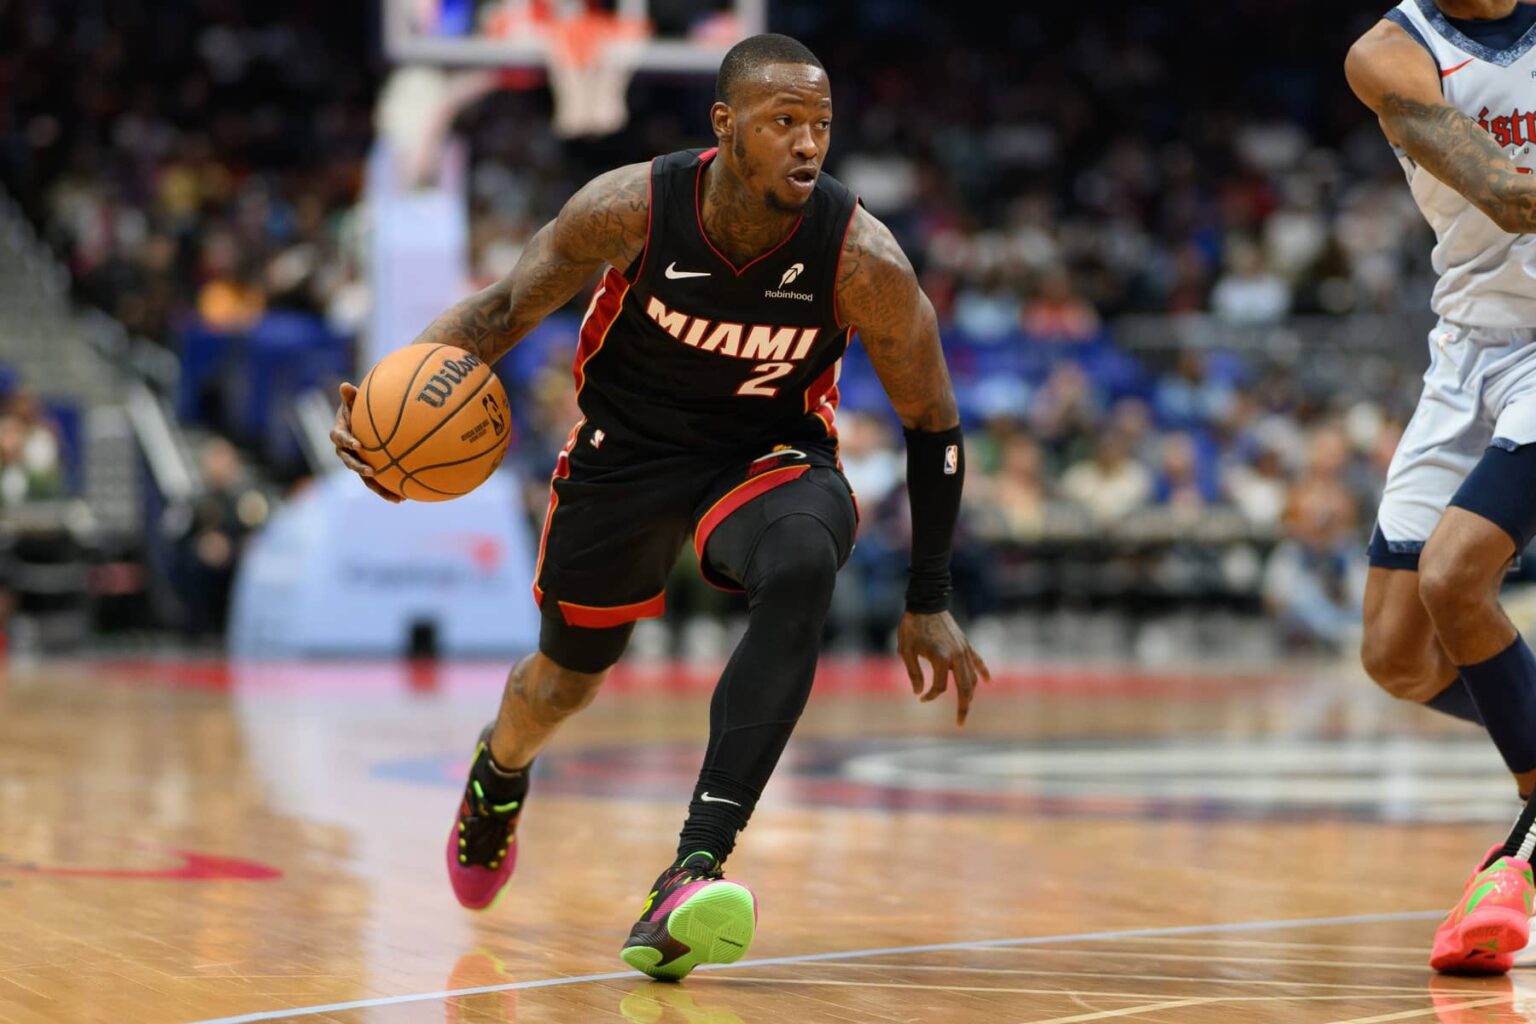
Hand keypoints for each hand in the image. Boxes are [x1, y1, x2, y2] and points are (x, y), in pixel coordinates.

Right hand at [330, 382, 401, 503]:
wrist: (359, 421)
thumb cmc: (357, 408)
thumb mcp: (353, 401)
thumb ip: (350, 397)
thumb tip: (345, 386)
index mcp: (340, 434)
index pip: (339, 438)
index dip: (346, 441)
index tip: (357, 444)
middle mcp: (346, 451)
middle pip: (350, 462)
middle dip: (360, 468)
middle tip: (371, 471)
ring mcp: (357, 462)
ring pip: (365, 478)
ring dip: (378, 488)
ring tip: (396, 497)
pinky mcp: (369, 469)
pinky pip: (378, 481)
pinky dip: (390, 489)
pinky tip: (406, 497)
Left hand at [898, 609, 991, 725]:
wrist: (926, 602)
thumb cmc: (912, 626)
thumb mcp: (906, 650)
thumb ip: (914, 673)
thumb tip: (919, 692)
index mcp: (941, 658)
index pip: (941, 687)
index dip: (931, 695)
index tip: (921, 698)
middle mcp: (956, 656)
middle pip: (965, 688)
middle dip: (963, 707)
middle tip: (960, 723)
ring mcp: (963, 650)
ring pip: (972, 677)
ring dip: (970, 694)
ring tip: (965, 707)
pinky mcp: (966, 644)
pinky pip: (977, 661)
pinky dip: (982, 672)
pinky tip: (987, 682)